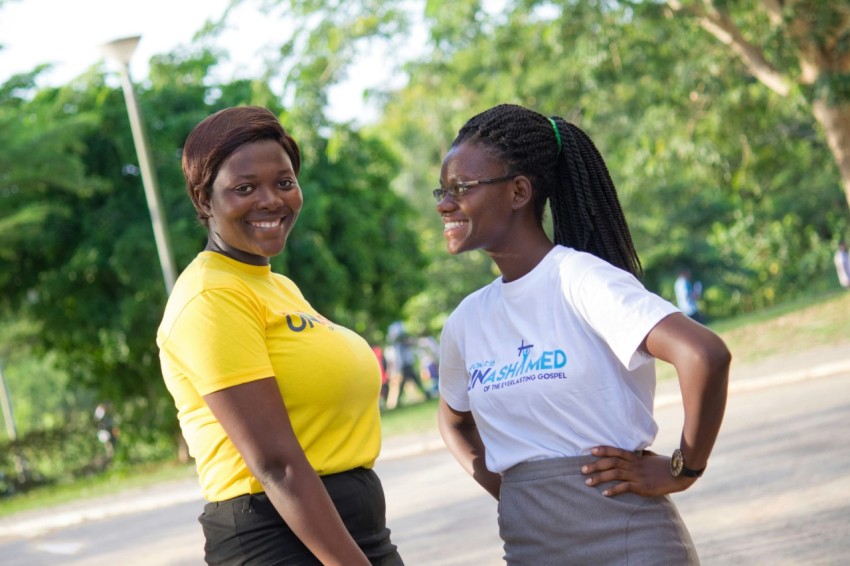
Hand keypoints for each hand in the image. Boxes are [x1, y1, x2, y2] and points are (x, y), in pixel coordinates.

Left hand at [580, 446, 696, 496]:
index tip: (591, 451)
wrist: (679, 475)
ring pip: (615, 474)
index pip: (616, 451)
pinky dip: (614, 490)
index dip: (603, 450)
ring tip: (588, 482)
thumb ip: (641, 455)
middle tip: (582, 469)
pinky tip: (604, 494)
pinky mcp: (642, 487)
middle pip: (611, 462)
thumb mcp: (651, 457)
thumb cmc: (665, 466)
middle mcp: (634, 465)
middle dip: (595, 465)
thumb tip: (637, 451)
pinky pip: (625, 487)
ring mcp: (637, 475)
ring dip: (600, 478)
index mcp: (636, 457)